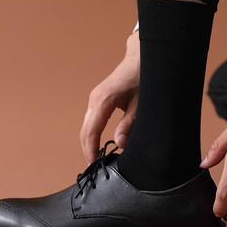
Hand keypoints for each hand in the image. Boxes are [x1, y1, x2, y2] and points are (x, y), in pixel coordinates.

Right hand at [79, 31, 139, 163]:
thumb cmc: (142, 78)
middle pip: (85, 130)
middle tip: (94, 167)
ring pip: (86, 125)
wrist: (140, 58)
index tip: (93, 164)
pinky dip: (92, 133)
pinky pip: (91, 119)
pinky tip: (98, 143)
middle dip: (88, 149)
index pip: (91, 131)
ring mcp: (95, 98)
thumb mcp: (139, 105)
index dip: (91, 150)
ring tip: (95, 159)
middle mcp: (95, 99)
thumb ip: (128, 125)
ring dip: (89, 142)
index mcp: (103, 100)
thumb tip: (119, 144)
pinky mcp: (98, 98)